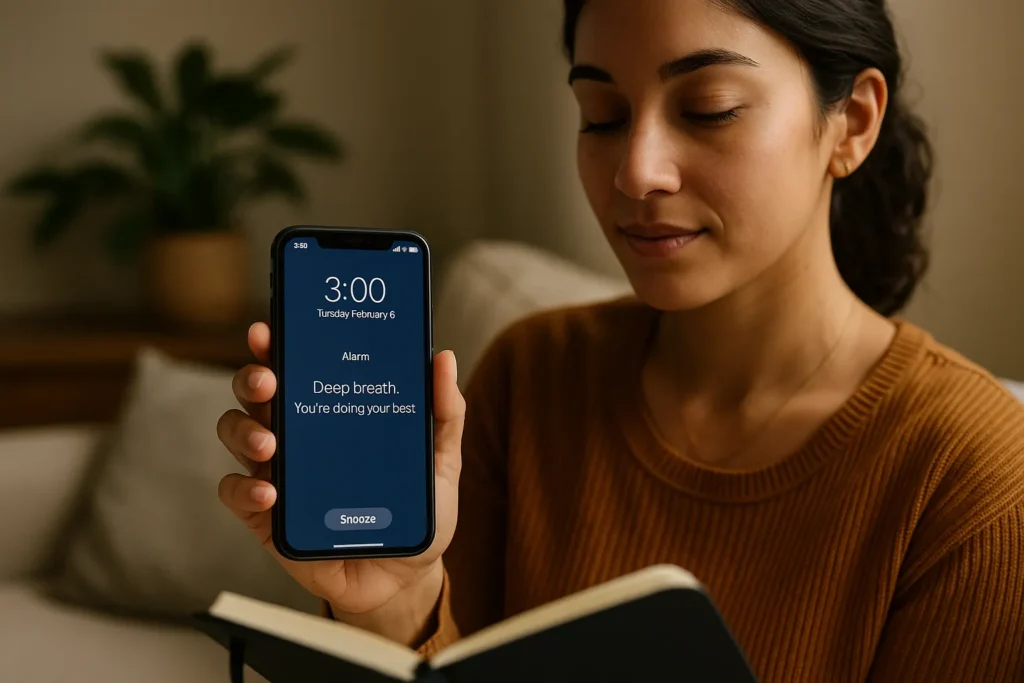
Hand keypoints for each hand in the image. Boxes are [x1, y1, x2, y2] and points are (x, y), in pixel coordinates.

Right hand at [216, 323, 464, 624]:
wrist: (404, 579)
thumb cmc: (414, 514)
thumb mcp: (440, 462)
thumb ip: (444, 414)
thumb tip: (441, 358)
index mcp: (330, 415)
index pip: (296, 369)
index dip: (276, 346)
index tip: (270, 329)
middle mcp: (298, 437)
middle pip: (256, 395)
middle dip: (252, 379)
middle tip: (270, 381)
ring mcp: (278, 474)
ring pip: (237, 435)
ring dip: (244, 431)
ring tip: (270, 443)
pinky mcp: (267, 518)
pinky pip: (236, 494)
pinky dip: (244, 489)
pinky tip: (271, 492)